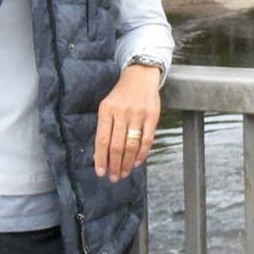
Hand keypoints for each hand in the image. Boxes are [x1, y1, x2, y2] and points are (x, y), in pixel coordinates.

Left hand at [94, 64, 161, 181]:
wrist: (140, 76)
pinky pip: (147, 140)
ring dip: (127, 163)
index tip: (100, 172)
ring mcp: (138, 113)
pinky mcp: (152, 115)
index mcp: (106, 110)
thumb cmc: (121, 95)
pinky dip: (142, 154)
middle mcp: (121, 112)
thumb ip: (105, 127)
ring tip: (124, 173)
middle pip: (117, 146)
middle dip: (115, 165)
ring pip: (131, 145)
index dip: (101, 159)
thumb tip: (101, 155)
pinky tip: (137, 162)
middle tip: (114, 177)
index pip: (102, 140)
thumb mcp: (107, 106)